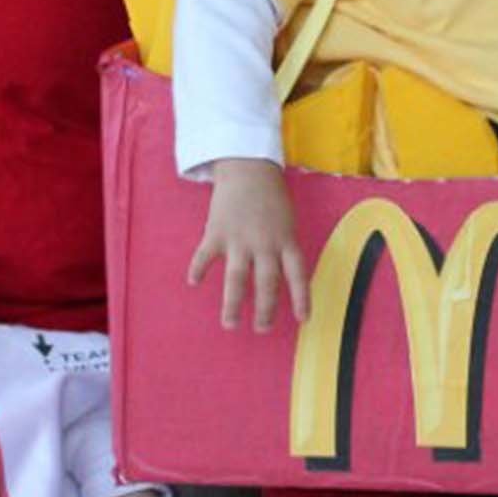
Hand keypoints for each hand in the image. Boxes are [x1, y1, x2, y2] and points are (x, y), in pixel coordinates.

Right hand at [188, 159, 306, 332]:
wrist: (248, 167)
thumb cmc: (271, 198)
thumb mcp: (287, 222)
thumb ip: (284, 249)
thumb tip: (284, 281)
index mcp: (286, 240)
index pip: (297, 274)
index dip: (302, 297)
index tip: (303, 320)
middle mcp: (265, 243)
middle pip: (267, 282)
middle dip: (265, 309)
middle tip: (263, 329)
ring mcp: (240, 238)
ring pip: (237, 277)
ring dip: (233, 303)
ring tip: (230, 324)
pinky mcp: (217, 231)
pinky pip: (206, 255)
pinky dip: (198, 269)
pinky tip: (194, 282)